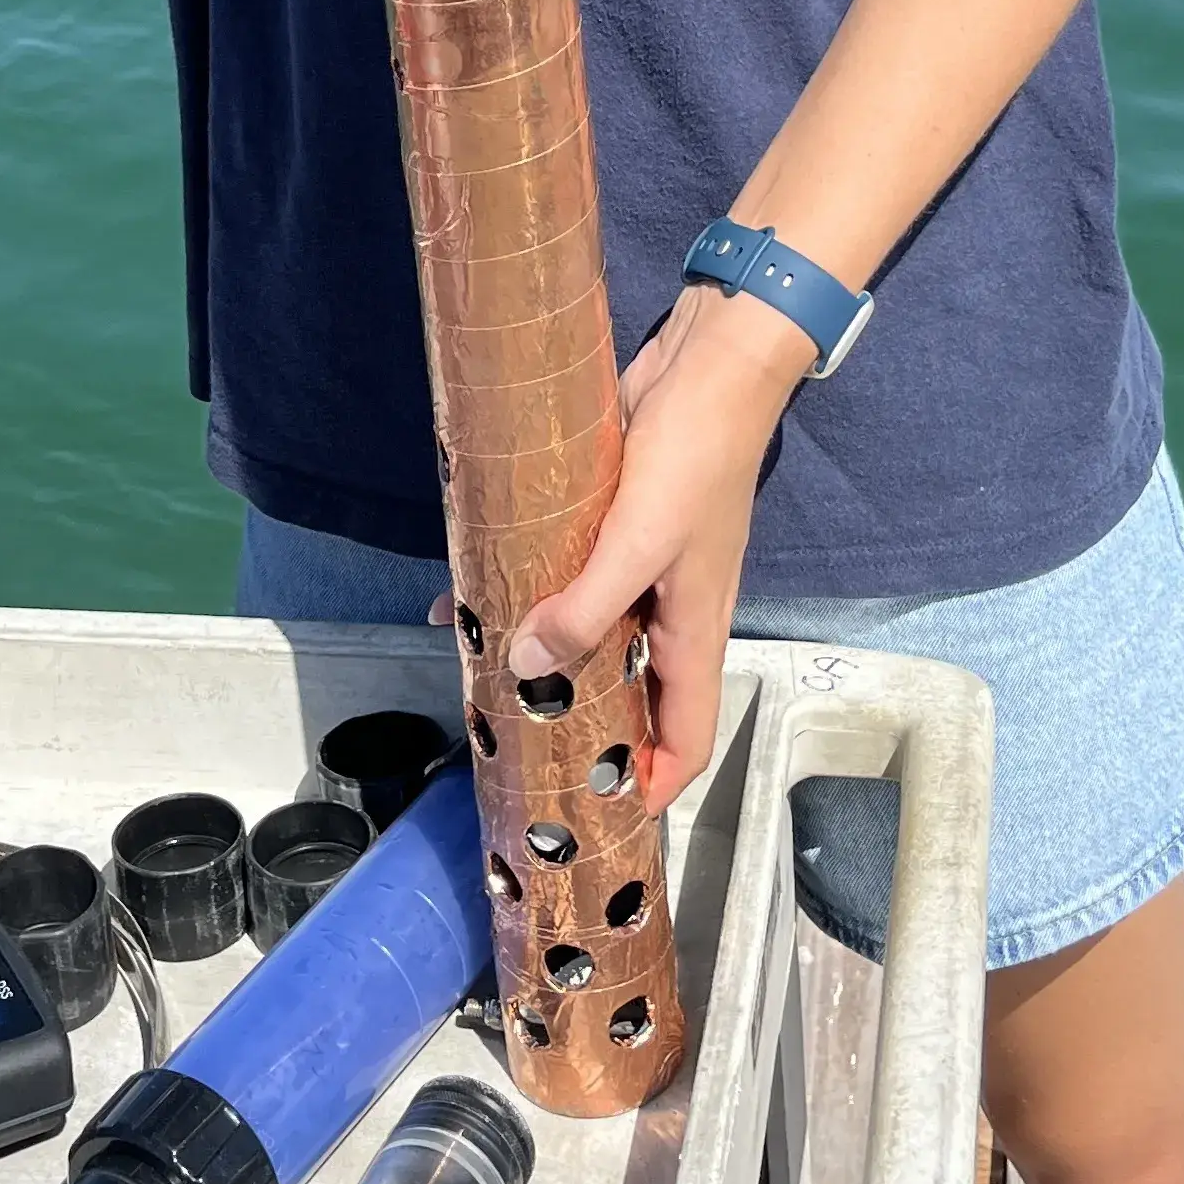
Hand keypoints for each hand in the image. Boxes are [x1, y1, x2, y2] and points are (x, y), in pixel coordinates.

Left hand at [507, 287, 810, 814]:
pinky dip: (532, 587)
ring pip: (594, 632)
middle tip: (516, 745)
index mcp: (695, 633)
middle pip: (633, 692)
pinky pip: (571, 575)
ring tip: (479, 672)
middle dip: (583, 722)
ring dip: (545, 651)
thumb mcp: (637, 544)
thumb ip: (585, 610)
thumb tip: (525, 668)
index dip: (650, 787)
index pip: (685, 739)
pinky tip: (475, 584)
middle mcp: (672, 611)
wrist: (708, 364)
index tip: (597, 819)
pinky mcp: (615, 523)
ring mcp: (644, 566)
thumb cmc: (692, 459)